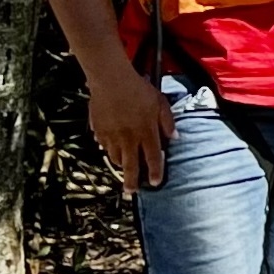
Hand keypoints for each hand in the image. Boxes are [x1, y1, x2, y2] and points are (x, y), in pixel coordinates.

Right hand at [88, 66, 175, 189]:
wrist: (111, 81)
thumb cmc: (139, 90)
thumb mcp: (160, 103)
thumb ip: (168, 122)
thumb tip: (175, 138)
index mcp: (146, 132)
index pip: (153, 157)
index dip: (155, 172)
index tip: (155, 183)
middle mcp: (129, 138)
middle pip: (131, 165)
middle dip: (132, 181)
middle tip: (132, 192)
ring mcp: (112, 136)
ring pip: (116, 158)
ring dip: (121, 164)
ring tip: (125, 168)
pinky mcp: (99, 131)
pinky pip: (104, 146)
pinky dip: (109, 150)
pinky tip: (111, 149)